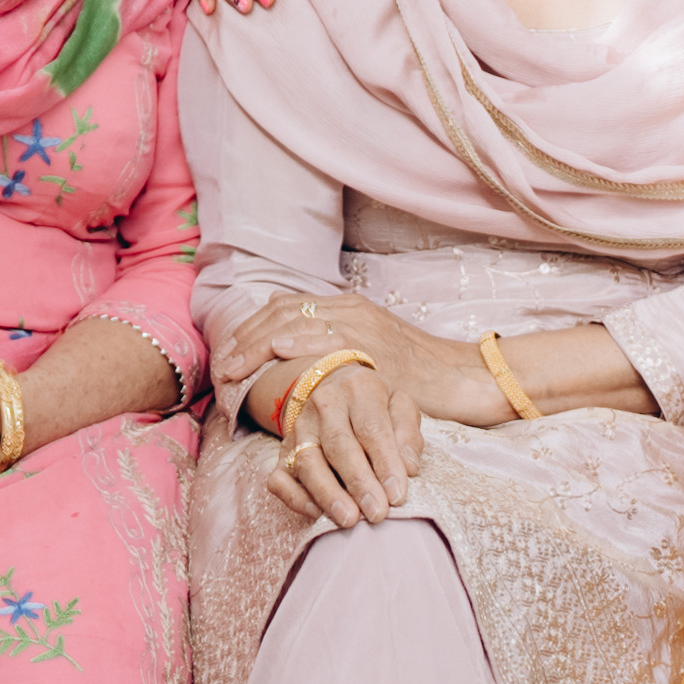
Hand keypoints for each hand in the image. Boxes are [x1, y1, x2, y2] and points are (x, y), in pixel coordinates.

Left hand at [214, 289, 490, 429]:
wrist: (460, 376)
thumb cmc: (415, 376)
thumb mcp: (368, 356)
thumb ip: (333, 351)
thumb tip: (290, 354)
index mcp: (345, 307)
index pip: (284, 307)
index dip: (251, 329)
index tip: (229, 354)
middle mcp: (349, 309)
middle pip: (281, 311)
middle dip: (245, 339)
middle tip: (223, 367)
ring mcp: (362, 324)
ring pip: (296, 321)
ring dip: (259, 345)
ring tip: (235, 368)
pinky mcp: (374, 345)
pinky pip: (329, 337)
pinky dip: (299, 341)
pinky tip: (277, 351)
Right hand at [261, 355, 420, 530]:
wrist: (332, 387)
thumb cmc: (373, 405)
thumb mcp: (399, 406)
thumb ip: (407, 435)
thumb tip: (409, 468)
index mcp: (358, 389)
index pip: (372, 429)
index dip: (385, 463)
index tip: (398, 495)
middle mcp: (324, 405)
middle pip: (339, 446)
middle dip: (358, 482)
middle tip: (377, 513)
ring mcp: (298, 429)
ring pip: (308, 462)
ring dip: (328, 494)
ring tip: (349, 519)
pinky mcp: (282, 451)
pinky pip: (279, 478)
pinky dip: (295, 497)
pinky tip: (316, 513)